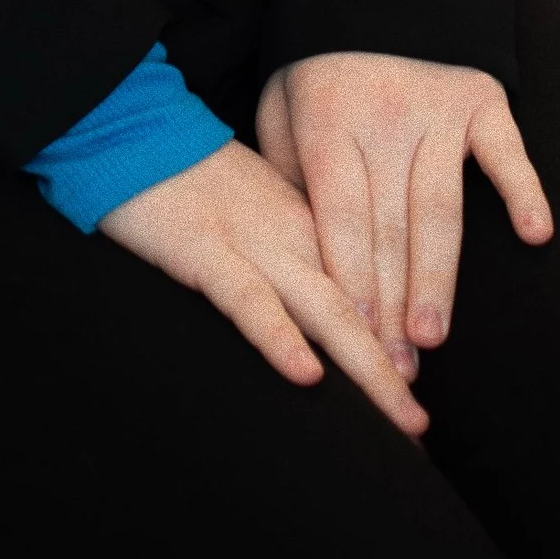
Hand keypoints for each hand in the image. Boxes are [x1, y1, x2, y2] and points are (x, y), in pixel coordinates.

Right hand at [98, 139, 428, 434]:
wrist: (137, 130)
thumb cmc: (196, 180)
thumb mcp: (261, 212)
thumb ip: (297, 250)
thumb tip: (332, 311)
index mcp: (312, 228)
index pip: (370, 295)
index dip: (397, 349)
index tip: (418, 405)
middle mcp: (297, 238)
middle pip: (363, 311)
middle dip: (394, 373)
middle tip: (422, 428)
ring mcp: (255, 244)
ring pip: (326, 311)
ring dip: (368, 368)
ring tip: (400, 415)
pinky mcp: (206, 252)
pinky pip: (249, 301)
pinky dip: (280, 339)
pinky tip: (306, 375)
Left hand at [257, 52, 551, 381]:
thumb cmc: (322, 74)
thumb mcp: (282, 110)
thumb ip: (288, 175)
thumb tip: (301, 257)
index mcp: (328, 120)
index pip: (339, 214)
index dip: (349, 276)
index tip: (354, 333)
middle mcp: (384, 117)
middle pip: (388, 225)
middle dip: (389, 301)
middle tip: (394, 365)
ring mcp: (437, 108)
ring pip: (438, 208)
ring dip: (437, 278)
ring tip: (432, 336)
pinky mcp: (482, 100)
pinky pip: (505, 151)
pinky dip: (523, 190)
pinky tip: (536, 234)